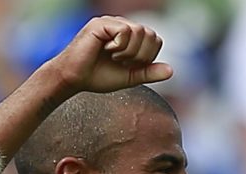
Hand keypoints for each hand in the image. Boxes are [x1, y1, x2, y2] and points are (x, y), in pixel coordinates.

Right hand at [50, 16, 172, 94]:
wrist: (73, 79)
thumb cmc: (96, 77)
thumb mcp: (128, 77)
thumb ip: (148, 73)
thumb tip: (172, 71)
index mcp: (129, 36)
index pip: (154, 39)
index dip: (147, 57)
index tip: (130, 66)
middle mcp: (122, 25)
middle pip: (150, 34)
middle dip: (140, 55)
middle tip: (122, 63)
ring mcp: (112, 22)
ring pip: (139, 32)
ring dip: (129, 52)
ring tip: (114, 57)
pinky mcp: (102, 23)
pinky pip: (125, 31)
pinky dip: (120, 46)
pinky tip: (107, 51)